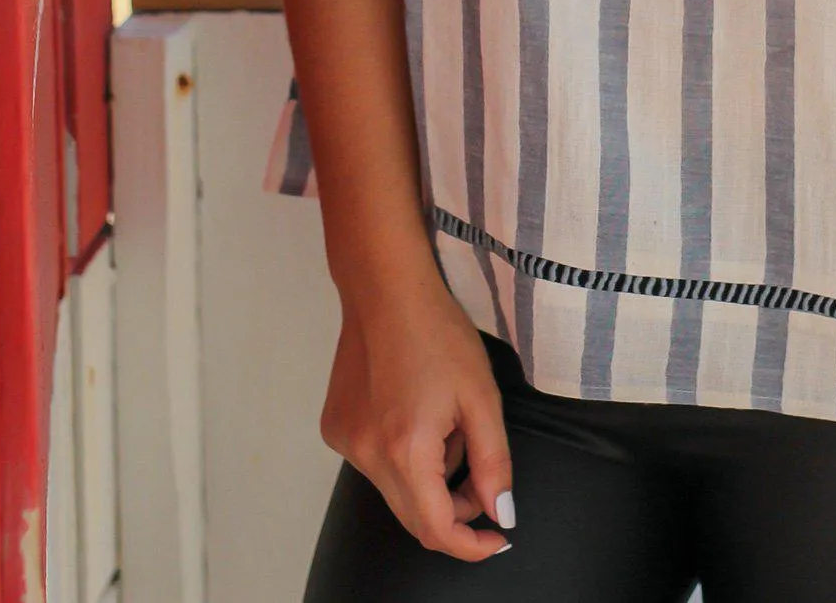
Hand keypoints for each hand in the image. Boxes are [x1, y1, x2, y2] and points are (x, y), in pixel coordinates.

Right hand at [320, 277, 514, 563]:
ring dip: (429, 479)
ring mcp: (346, 443)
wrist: (386, 289)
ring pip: (395, 491)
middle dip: (454, 511)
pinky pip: (375, 464)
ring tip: (446, 425)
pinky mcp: (335, 429)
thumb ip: (493, 462)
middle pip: (413, 518)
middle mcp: (367, 455)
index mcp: (406, 450)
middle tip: (481, 481)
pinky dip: (402, 457)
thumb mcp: (482, 396)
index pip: (436, 530)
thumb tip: (499, 512)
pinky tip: (415, 411)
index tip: (496, 538)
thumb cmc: (438, 333)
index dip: (470, 545)